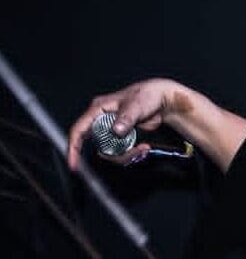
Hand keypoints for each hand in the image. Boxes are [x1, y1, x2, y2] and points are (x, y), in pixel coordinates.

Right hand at [67, 78, 184, 170]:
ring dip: (126, 155)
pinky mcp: (120, 137)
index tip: (73, 163)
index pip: (79, 129)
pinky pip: (119, 151)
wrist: (160, 100)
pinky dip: (131, 153)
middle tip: (132, 152)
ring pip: (109, 151)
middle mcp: (102, 120)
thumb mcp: (136, 106)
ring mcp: (111, 130)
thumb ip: (125, 118)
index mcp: (99, 109)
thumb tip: (115, 130)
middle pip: (97, 145)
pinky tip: (142, 147)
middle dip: (114, 154)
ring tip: (142, 148)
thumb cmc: (146, 95)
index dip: (73, 147)